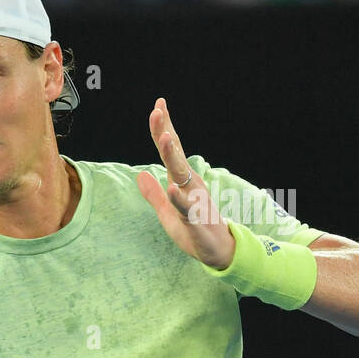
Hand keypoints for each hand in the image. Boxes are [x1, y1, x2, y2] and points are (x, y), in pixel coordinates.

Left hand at [135, 97, 235, 269]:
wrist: (218, 252)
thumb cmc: (193, 230)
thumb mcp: (166, 212)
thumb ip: (153, 194)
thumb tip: (140, 174)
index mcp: (182, 181)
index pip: (170, 151)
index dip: (163, 129)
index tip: (158, 105)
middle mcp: (190, 184)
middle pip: (175, 155)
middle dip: (166, 132)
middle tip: (158, 111)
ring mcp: (194, 199)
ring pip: (182, 175)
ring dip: (173, 156)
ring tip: (165, 138)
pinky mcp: (197, 218)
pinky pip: (187, 206)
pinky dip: (179, 197)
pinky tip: (171, 187)